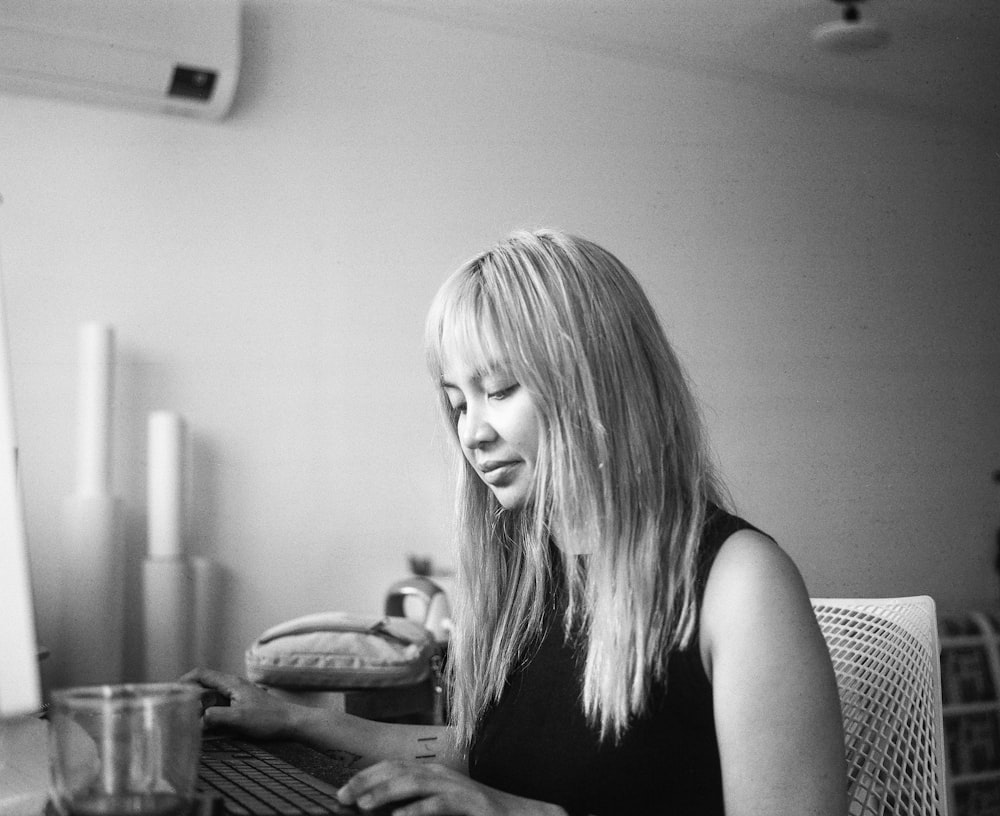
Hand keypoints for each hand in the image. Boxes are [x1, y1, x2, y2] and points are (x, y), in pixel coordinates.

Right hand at [181, 667, 296, 739]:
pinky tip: (205, 726)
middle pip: (203, 685)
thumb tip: (197, 718)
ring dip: (198, 706)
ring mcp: (237, 695)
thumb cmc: (269, 719)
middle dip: (188, 696)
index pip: (201, 674)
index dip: (183, 680)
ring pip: (211, 697)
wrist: (292, 722)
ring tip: (185, 720)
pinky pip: (219, 706)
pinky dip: (209, 713)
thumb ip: (217, 716)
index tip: (169, 691)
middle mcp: (233, 686)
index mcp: (231, 683)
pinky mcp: (241, 705)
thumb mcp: (239, 719)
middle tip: (173, 709)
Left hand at [337, 761, 565, 815]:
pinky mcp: (469, 803)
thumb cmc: (477, 815)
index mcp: (433, 773)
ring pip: (414, 782)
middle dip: (367, 782)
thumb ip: (417, 803)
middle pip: (397, 769)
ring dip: (386, 792)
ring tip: (364, 806)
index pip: (393, 766)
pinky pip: (439, 804)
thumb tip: (385, 811)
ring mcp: (456, 787)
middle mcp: (441, 774)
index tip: (343, 791)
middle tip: (342, 797)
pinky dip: (417, 811)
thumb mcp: (441, 806)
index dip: (366, 775)